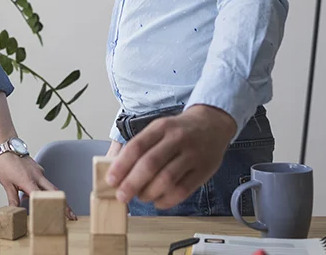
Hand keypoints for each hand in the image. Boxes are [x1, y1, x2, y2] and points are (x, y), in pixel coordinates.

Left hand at [0, 154, 77, 219]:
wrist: (5, 147)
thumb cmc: (4, 163)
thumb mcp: (7, 184)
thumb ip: (13, 199)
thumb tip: (14, 211)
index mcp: (29, 181)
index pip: (43, 198)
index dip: (52, 207)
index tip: (60, 215)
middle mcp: (37, 176)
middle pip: (55, 192)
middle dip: (64, 204)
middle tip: (71, 215)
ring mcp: (39, 171)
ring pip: (50, 186)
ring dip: (54, 197)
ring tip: (57, 208)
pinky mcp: (38, 168)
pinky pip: (44, 181)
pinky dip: (44, 188)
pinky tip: (38, 193)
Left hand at [105, 105, 237, 209]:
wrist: (214, 123)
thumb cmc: (180, 130)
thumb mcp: (159, 128)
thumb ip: (140, 146)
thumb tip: (117, 169)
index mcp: (162, 126)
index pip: (137, 146)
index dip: (121, 165)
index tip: (111, 180)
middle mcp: (177, 139)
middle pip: (150, 164)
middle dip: (132, 183)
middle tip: (122, 196)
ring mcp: (192, 155)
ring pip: (166, 179)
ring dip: (149, 193)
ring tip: (141, 197)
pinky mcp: (203, 171)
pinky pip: (182, 190)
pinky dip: (166, 200)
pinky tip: (158, 201)